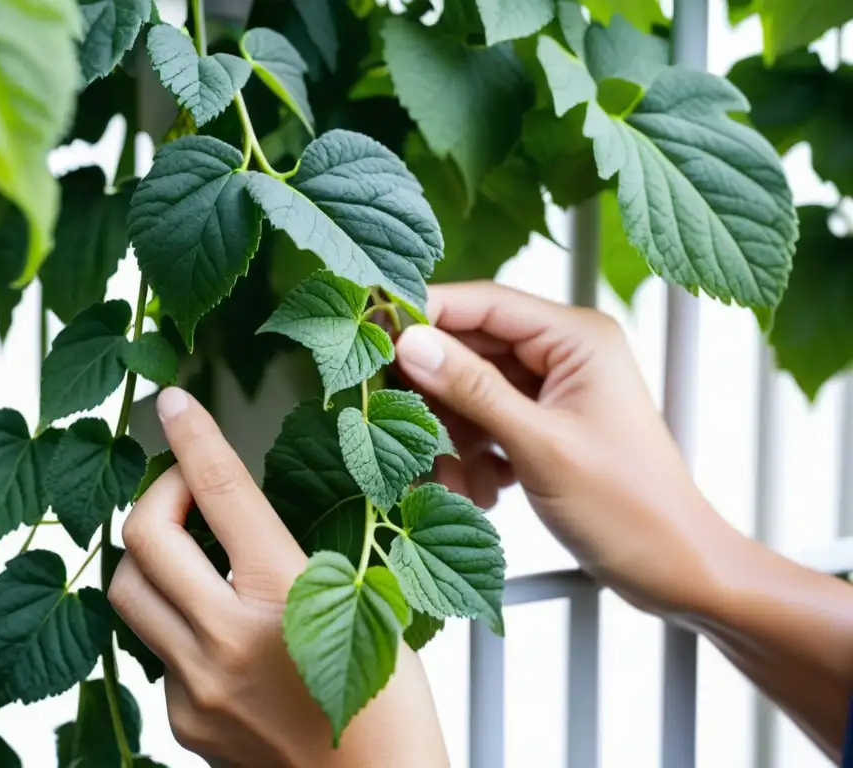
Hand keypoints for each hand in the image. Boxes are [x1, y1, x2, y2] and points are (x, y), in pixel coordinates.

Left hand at [109, 387, 447, 767]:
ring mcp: (197, 685)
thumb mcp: (365, 602)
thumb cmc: (392, 703)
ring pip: (128, 591)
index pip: (221, 490)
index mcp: (286, 595)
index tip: (172, 404)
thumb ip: (292, 556)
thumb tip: (238, 512)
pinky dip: (173, 619)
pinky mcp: (184, 719)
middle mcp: (227, 639)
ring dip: (150, 554)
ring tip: (190, 550)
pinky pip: (154, 649)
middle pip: (144, 536)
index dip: (192, 434)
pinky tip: (213, 623)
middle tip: (185, 488)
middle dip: (158, 492)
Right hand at [395, 281, 741, 616]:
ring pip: (474, 393)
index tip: (373, 334)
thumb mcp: (540, 446)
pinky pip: (488, 425)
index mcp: (577, 338)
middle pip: (473, 349)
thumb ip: (472, 391)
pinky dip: (475, 457)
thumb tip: (409, 343)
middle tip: (397, 420)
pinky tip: (485, 492)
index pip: (485, 303)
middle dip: (437, 393)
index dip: (426, 314)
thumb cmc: (629, 509)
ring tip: (457, 482)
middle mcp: (565, 354)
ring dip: (454, 437)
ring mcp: (555, 392)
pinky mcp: (546, 427)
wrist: (676, 571)